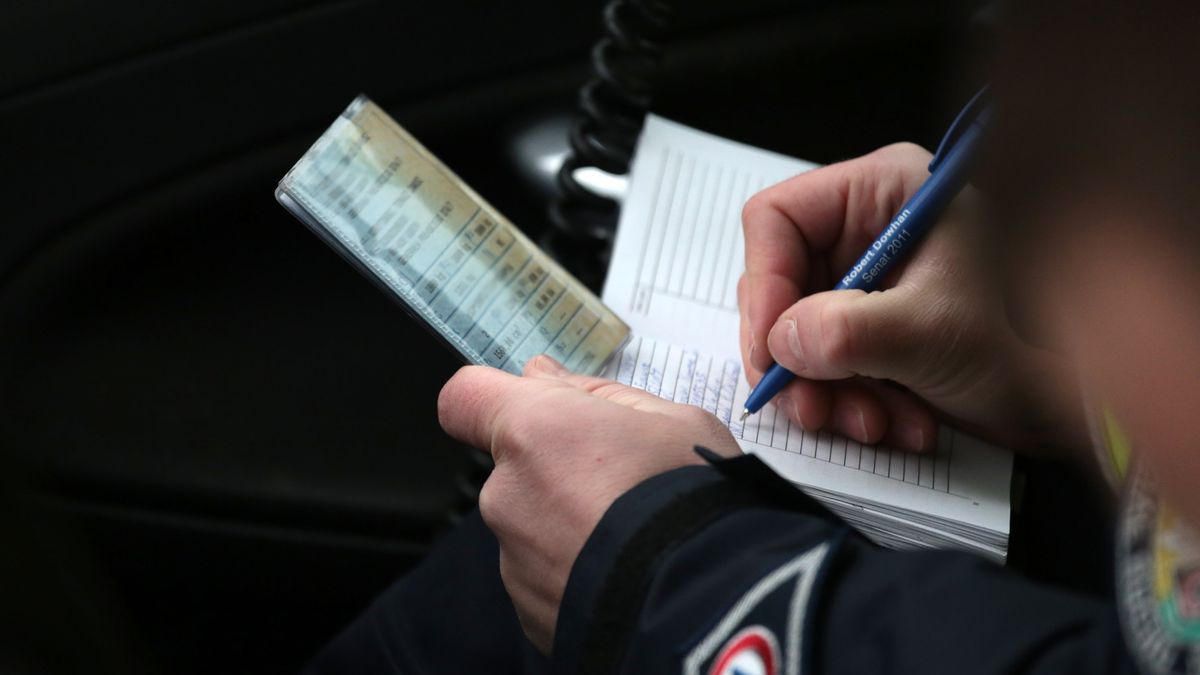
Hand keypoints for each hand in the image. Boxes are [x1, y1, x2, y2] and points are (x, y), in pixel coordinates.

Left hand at [437, 355, 741, 653]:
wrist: (707, 607)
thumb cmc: (694, 507)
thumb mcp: (672, 420)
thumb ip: (595, 394)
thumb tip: (545, 378)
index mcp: (534, 431)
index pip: (465, 399)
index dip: (492, 400)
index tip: (534, 407)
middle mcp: (507, 493)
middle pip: (513, 466)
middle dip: (556, 467)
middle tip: (622, 480)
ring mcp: (514, 558)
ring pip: (531, 522)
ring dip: (568, 522)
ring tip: (632, 534)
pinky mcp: (528, 610)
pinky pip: (544, 574)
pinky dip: (576, 569)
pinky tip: (624, 570)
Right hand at [739, 143, 1086, 453]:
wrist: (1052, 403)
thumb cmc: (1016, 346)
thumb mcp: (930, 334)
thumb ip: (850, 332)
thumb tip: (781, 340)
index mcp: (884, 191)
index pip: (778, 219)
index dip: (764, 282)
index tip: (771, 346)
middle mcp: (864, 227)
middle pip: (779, 283)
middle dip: (796, 355)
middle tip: (809, 404)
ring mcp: (858, 278)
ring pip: (792, 330)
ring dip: (821, 389)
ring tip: (868, 422)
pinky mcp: (857, 323)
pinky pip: (815, 360)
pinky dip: (840, 398)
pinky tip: (888, 420)